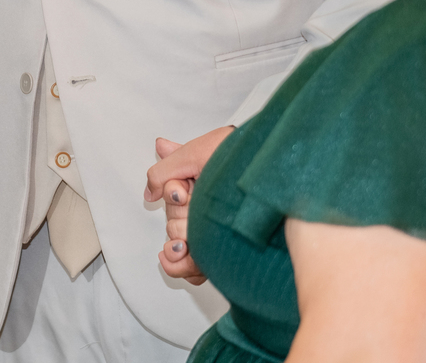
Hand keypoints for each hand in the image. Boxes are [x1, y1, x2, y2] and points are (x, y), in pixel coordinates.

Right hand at [144, 125, 234, 284]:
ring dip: (179, 245)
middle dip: (179, 218)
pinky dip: (185, 267)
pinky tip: (187, 258)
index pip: (171, 198)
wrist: (276, 174)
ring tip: (189, 241)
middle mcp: (205, 210)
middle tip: (197, 208)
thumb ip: (165, 170)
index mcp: (199, 186)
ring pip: (178, 249)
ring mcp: (213, 234)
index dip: (172, 194)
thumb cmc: (244, 157)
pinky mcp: (222, 256)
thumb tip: (149, 192)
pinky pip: (192, 271)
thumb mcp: (198, 153)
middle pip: (172, 224)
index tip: (184, 190)